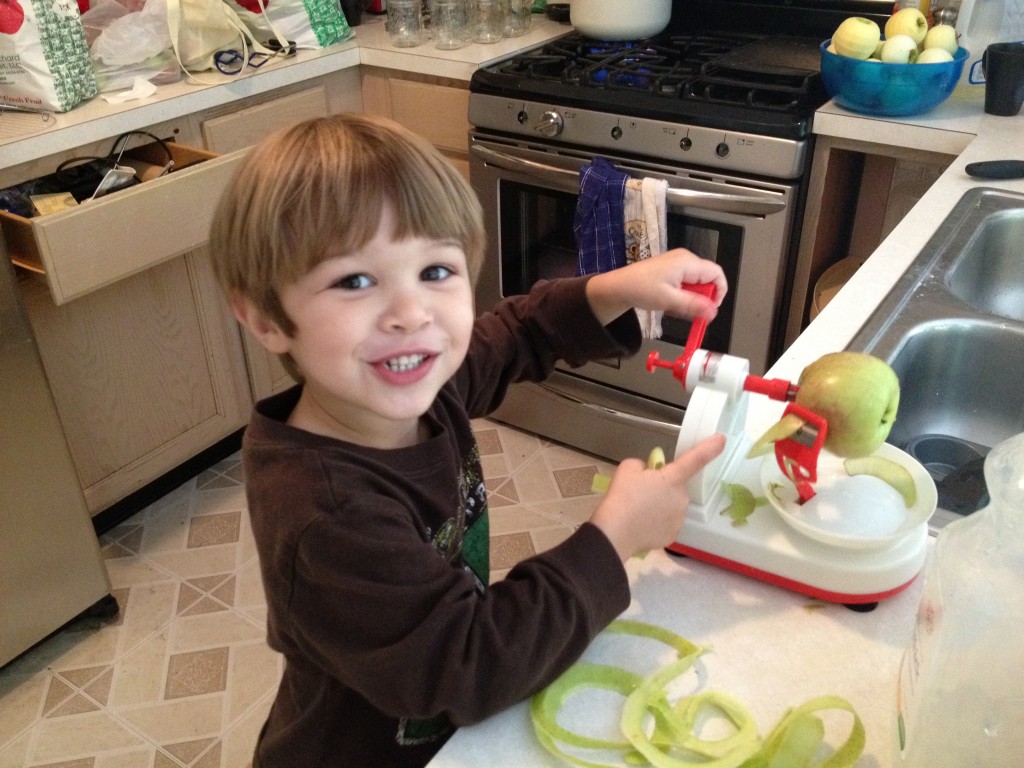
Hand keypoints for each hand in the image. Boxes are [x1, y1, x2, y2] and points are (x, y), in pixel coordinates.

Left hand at [584, 249, 727, 326]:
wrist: (618, 287)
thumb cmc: (640, 288)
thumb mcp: (669, 300)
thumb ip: (693, 306)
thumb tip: (714, 312)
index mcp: (688, 262)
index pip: (717, 274)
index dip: (719, 292)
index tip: (712, 309)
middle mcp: (685, 260)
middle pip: (707, 280)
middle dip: (702, 298)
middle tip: (690, 312)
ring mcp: (678, 265)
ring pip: (696, 284)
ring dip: (690, 299)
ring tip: (675, 307)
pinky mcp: (671, 271)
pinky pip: (685, 285)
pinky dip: (682, 296)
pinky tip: (670, 303)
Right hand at [590, 433, 726, 560]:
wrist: (615, 531)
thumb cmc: (622, 496)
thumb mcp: (628, 468)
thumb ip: (642, 466)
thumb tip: (647, 473)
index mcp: (673, 478)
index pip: (696, 459)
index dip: (710, 448)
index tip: (721, 439)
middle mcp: (681, 498)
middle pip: (676, 487)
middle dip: (663, 487)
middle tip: (641, 493)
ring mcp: (679, 518)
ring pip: (672, 506)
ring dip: (660, 505)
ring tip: (638, 511)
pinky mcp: (672, 535)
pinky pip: (667, 523)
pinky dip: (656, 523)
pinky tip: (641, 524)